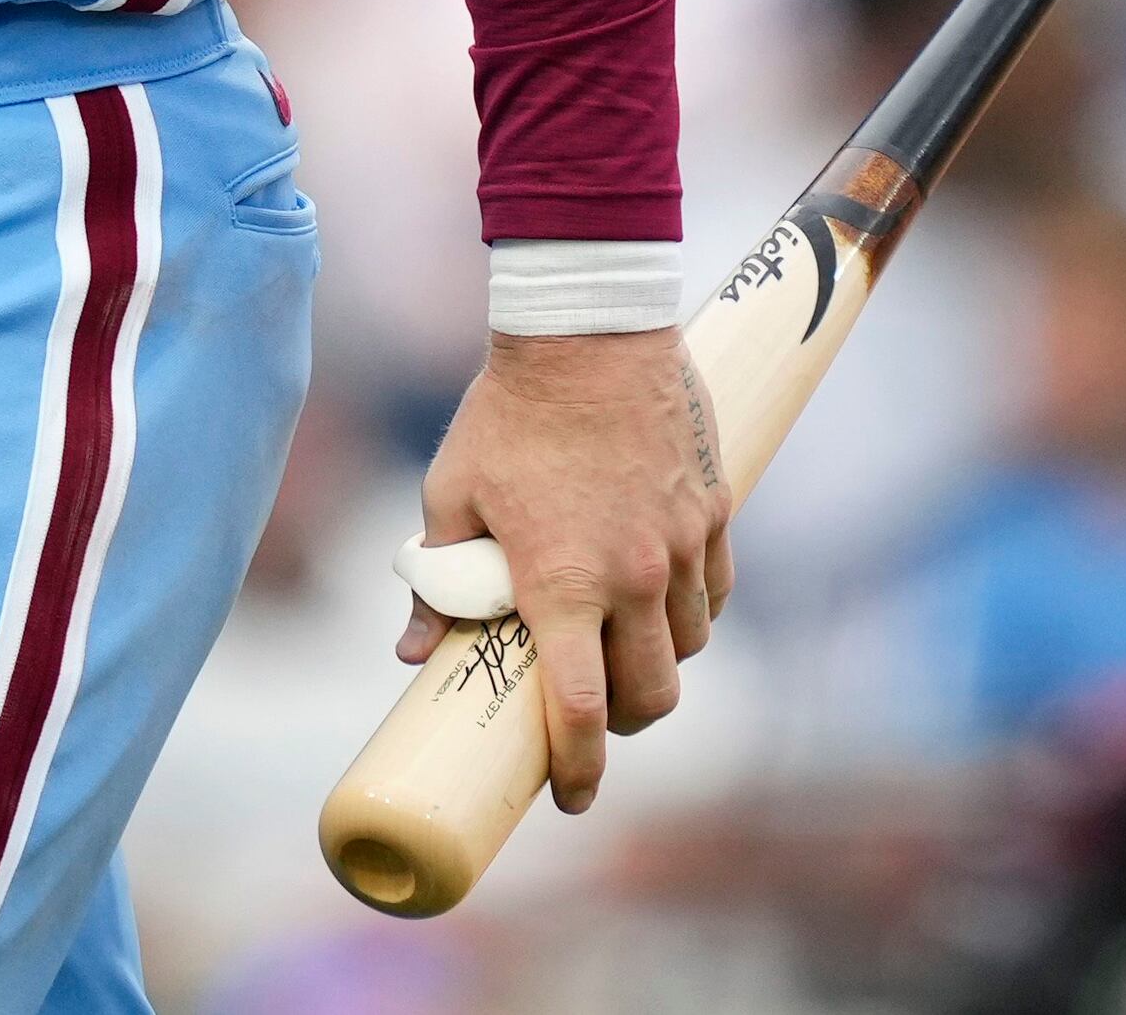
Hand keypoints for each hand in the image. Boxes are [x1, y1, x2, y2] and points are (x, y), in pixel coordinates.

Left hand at [402, 328, 732, 814]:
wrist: (586, 326)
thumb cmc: (506, 411)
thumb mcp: (451, 494)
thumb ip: (436, 581)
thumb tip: (410, 651)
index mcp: (562, 584)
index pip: (581, 713)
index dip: (577, 772)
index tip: (568, 799)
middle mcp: (632, 577)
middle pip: (653, 696)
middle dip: (625, 726)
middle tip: (595, 721)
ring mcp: (681, 544)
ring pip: (692, 647)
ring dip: (661, 667)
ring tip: (626, 655)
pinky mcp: (712, 509)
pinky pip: (715, 590)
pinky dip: (693, 613)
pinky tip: (665, 603)